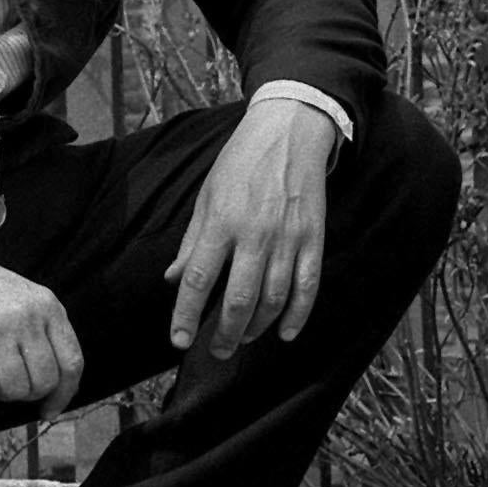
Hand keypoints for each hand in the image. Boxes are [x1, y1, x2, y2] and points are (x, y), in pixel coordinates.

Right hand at [0, 225, 84, 417]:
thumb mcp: (23, 296)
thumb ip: (43, 330)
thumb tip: (55, 384)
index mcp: (47, 305)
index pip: (71, 362)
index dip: (63, 394)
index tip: (50, 410)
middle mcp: (26, 316)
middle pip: (43, 381)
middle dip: (26, 394)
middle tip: (8, 386)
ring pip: (14, 388)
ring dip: (0, 392)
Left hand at [168, 94, 338, 358]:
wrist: (289, 134)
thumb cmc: (240, 165)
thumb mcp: (206, 197)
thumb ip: (193, 243)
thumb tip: (173, 279)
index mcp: (220, 223)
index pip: (197, 279)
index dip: (186, 314)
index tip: (179, 341)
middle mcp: (254, 235)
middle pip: (238, 299)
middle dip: (224, 333)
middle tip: (215, 352)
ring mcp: (288, 239)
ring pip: (273, 299)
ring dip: (256, 327)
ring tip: (241, 338)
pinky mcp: (314, 240)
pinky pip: (307, 287)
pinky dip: (298, 315)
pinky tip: (285, 334)